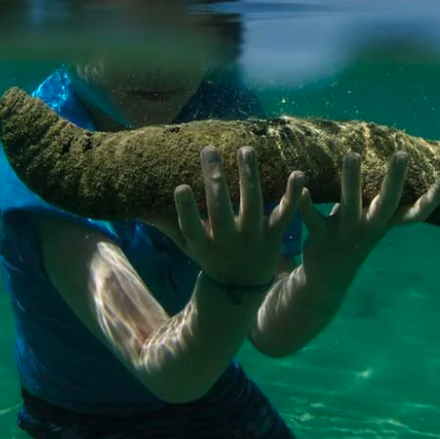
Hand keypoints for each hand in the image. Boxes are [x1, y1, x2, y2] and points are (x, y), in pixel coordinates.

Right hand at [155, 145, 305, 285]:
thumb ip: (171, 224)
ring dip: (248, 175)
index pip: (191, 226)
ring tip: (244, 149)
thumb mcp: (190, 246)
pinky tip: (298, 173)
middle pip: (220, 209)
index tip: (181, 186)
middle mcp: (228, 241)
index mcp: (204, 245)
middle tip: (208, 150)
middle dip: (214, 178)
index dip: (186, 209)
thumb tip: (141, 206)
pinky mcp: (274, 236)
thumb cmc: (211, 256)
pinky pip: (285, 213)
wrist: (241, 288)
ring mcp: (253, 238)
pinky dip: (292, 194)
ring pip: (252, 204)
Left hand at [298, 151, 439, 288]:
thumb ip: (382, 196)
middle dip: (394, 179)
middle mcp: (370, 229)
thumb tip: (399, 162)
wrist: (327, 277)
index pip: (414, 214)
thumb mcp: (372, 219)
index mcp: (384, 225)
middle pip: (387, 204)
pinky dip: (306, 203)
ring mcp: (346, 234)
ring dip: (352, 181)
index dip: (431, 200)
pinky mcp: (321, 238)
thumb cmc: (354, 235)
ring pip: (350, 205)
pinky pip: (313, 219)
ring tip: (353, 155)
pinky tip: (301, 183)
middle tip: (402, 154)